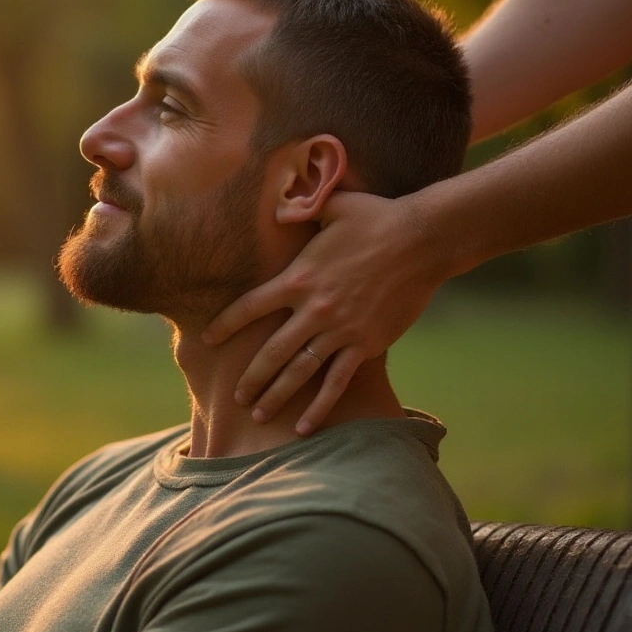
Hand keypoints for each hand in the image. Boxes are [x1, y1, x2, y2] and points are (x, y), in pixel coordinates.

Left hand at [202, 190, 448, 434]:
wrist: (423, 240)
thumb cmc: (377, 217)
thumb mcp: (332, 205)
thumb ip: (300, 210)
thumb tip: (277, 207)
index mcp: (298, 278)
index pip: (249, 307)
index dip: (226, 325)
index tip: (209, 340)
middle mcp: (314, 309)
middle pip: (271, 351)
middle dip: (250, 377)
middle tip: (235, 397)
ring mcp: (340, 330)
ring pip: (299, 371)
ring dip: (277, 396)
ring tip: (260, 414)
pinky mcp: (366, 343)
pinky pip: (337, 382)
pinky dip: (320, 406)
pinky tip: (304, 426)